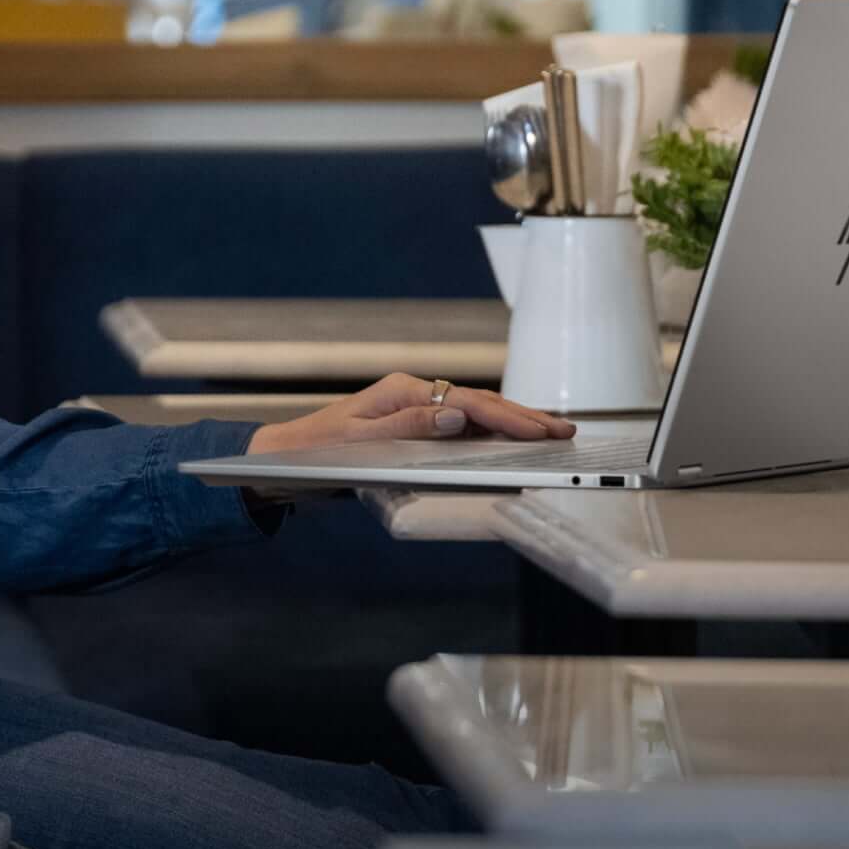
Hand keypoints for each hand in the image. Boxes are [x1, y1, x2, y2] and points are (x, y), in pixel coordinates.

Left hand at [244, 373, 572, 456]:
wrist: (284, 457)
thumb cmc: (317, 451)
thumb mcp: (360, 442)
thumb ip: (410, 428)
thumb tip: (459, 416)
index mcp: (405, 391)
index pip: (469, 403)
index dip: (509, 418)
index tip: (541, 431)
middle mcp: (414, 394)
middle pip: (479, 403)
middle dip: (523, 416)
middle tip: (565, 430)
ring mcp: (415, 408)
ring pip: (474, 412)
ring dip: (512, 422)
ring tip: (550, 433)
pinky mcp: (413, 425)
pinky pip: (460, 426)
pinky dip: (490, 432)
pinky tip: (510, 440)